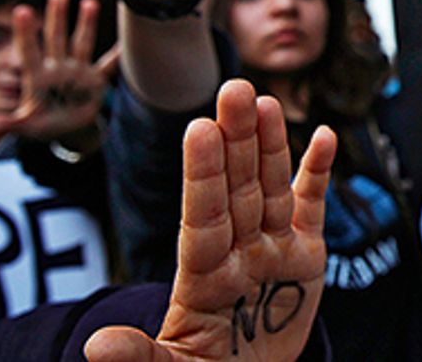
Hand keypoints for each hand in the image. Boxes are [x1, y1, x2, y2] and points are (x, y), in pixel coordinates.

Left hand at [0, 0, 118, 147]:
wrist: (67, 127)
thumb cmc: (41, 124)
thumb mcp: (23, 125)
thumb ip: (3, 124)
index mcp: (37, 77)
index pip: (29, 51)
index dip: (25, 33)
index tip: (22, 10)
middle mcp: (57, 68)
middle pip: (56, 39)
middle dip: (56, 17)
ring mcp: (77, 72)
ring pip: (81, 44)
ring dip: (85, 24)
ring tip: (89, 1)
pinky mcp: (95, 82)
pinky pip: (108, 67)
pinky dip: (117, 57)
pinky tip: (127, 43)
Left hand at [85, 79, 335, 361]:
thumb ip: (139, 358)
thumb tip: (96, 346)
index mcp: (203, 279)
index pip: (203, 218)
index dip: (202, 175)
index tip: (198, 128)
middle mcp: (238, 253)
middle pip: (238, 188)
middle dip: (237, 138)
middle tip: (234, 86)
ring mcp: (271, 250)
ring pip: (271, 188)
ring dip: (271, 144)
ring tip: (265, 101)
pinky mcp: (304, 256)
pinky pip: (310, 207)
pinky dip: (318, 172)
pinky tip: (325, 135)